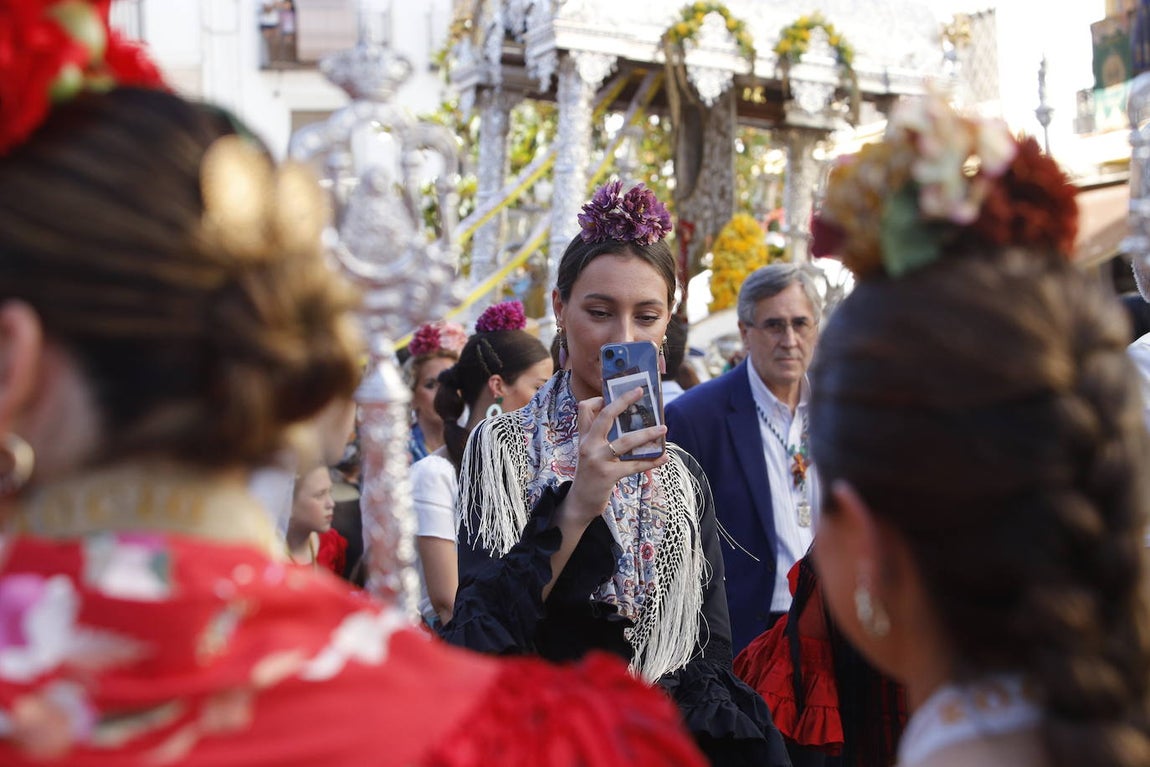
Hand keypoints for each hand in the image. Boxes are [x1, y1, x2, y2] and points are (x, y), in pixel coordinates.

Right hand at [563, 387, 667, 527]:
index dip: (598, 399)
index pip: (584, 408)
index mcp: (584, 436)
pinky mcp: (608, 475)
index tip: (614, 396)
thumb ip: (599, 435)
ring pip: (625, 441)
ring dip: (647, 433)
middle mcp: (588, 444)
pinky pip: (634, 465)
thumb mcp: (588, 451)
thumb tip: (626, 421)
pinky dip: (651, 461)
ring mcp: (598, 459)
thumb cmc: (589, 473)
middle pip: (605, 416)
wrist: (580, 501)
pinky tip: (664, 457)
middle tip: (639, 391)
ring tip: (662, 429)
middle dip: (623, 401)